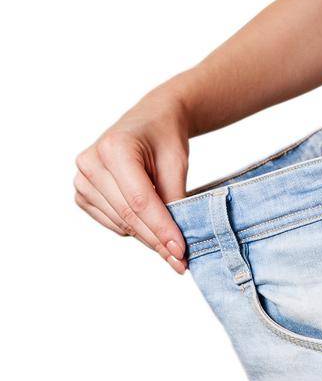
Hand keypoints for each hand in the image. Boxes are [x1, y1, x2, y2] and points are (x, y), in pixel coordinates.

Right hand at [74, 85, 191, 273]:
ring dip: (146, 237)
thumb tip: (174, 241)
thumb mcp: (177, 162)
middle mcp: (91, 162)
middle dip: (156, 239)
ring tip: (171, 243)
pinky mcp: (82, 194)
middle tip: (180, 260)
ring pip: (119, 223)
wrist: (150, 120)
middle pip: (128, 215)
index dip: (160, 228)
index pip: (139, 200)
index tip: (180, 251)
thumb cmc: (165, 137)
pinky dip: (132, 228)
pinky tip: (149, 224)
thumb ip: (173, 198)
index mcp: (115, 148)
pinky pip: (110, 222)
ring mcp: (82, 179)